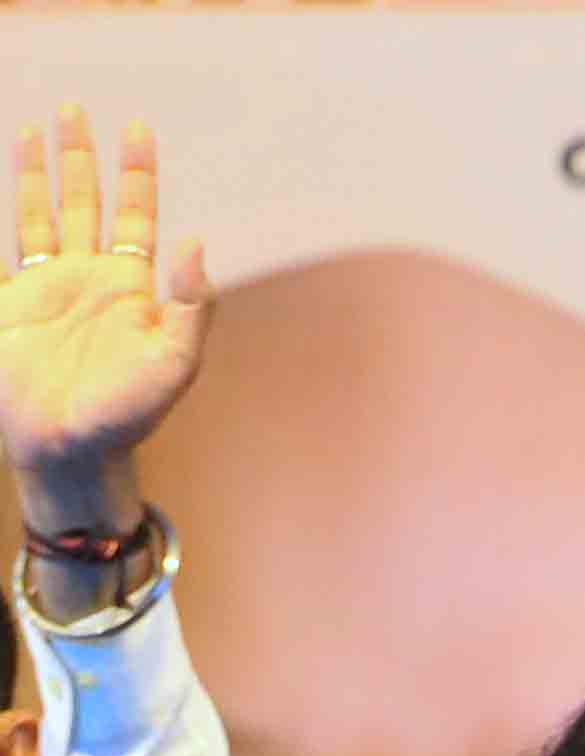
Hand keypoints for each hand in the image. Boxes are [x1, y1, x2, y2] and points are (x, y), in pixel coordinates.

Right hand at [0, 113, 208, 540]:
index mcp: (130, 287)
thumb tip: (197, 241)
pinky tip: (5, 183)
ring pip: (42, 213)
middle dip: (83, 156)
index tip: (138, 128)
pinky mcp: (10, 302)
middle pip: (86, 202)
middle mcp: (89, 279)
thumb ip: (190, 306)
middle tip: (77, 108)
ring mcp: (46, 288)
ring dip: (40, 172)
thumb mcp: (174, 363)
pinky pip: (6, 245)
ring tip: (39, 126)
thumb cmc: (127, 416)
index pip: (135, 215)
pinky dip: (6, 210)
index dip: (137, 173)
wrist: (69, 450)